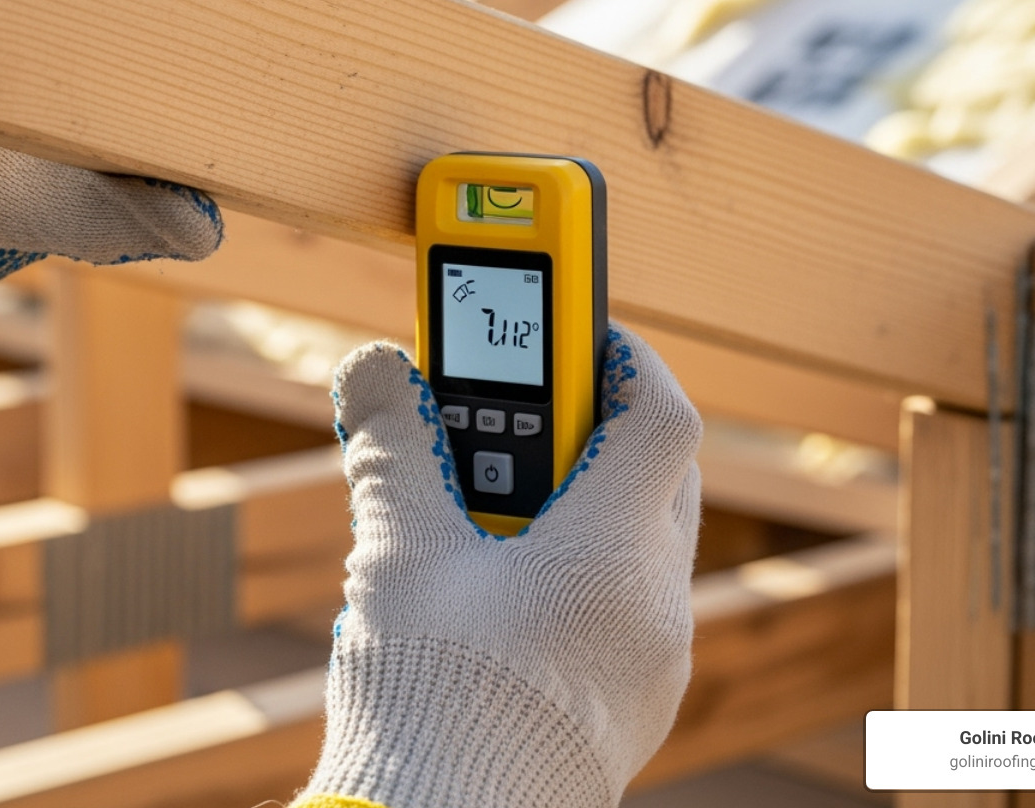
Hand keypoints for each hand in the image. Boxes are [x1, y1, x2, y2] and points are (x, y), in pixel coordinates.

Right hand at [300, 326, 701, 807]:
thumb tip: (375, 370)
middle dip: (590, 425)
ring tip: (492, 504)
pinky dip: (585, 565)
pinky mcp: (638, 702)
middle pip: (655, 472)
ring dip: (582, 499)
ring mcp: (655, 661)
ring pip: (642, 538)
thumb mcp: (398, 559)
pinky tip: (510, 585)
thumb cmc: (428, 705)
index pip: (658, 415)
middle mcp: (653, 606)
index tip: (574, 329)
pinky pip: (631, 601)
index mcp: (606, 558)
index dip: (620, 356)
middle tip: (514, 411)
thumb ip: (394, 450)